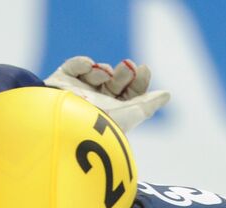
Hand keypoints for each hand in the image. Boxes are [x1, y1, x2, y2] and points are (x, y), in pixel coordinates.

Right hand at [44, 55, 169, 131]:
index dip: (139, 80)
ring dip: (103, 71)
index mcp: (114, 115)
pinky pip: (73, 67)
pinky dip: (82, 64)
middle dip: (124, 73)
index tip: (145, 68)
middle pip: (115, 82)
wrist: (66, 126)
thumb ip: (148, 104)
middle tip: (127, 67)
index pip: (130, 93)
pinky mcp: (58, 85)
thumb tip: (167, 95)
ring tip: (104, 75)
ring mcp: (76, 95)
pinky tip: (89, 67)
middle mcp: (96, 106)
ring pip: (96, 74)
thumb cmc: (102, 125)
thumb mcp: (131, 114)